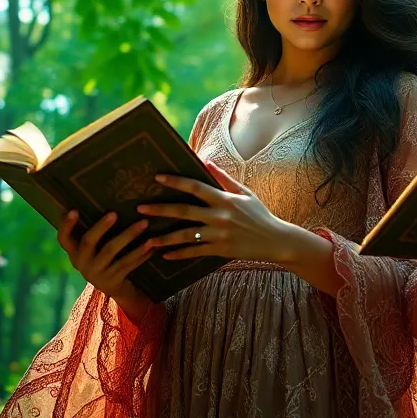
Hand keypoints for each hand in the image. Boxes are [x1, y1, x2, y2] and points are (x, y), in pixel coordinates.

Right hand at [56, 209, 154, 309]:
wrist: (114, 289)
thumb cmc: (103, 259)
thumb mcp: (93, 249)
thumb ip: (94, 231)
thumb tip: (103, 198)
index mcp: (74, 252)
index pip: (63, 239)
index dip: (66, 225)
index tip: (73, 210)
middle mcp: (82, 263)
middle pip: (88, 242)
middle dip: (101, 226)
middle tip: (114, 213)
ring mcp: (97, 274)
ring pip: (112, 251)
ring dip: (129, 236)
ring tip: (144, 223)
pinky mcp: (113, 281)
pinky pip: (128, 263)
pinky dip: (141, 252)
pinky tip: (152, 243)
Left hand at [137, 160, 295, 262]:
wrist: (276, 240)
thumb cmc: (260, 215)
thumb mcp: (245, 193)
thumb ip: (224, 179)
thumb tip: (206, 162)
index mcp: (224, 199)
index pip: (195, 186)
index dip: (176, 181)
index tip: (157, 177)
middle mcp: (220, 216)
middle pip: (184, 211)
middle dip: (160, 210)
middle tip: (140, 209)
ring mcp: (220, 234)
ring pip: (186, 235)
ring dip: (165, 238)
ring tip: (147, 240)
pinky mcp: (221, 250)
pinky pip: (196, 252)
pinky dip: (179, 254)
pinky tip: (165, 255)